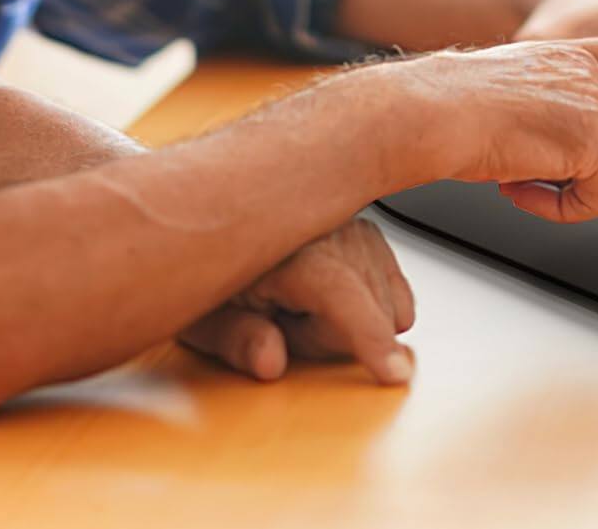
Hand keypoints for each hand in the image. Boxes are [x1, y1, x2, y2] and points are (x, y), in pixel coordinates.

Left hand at [179, 218, 416, 384]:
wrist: (218, 228)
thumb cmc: (213, 277)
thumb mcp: (204, 319)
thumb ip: (237, 341)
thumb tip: (271, 361)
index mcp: (287, 246)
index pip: (339, 293)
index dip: (368, 335)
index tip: (393, 373)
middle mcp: (326, 226)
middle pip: (362, 309)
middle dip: (326, 336)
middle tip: (281, 325)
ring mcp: (350, 224)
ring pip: (382, 298)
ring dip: (349, 319)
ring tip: (299, 309)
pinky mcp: (365, 230)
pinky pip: (393, 283)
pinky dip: (376, 304)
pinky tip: (338, 305)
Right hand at [393, 37, 597, 223]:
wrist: (428, 112)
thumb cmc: (451, 107)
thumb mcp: (519, 88)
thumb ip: (560, 102)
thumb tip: (589, 150)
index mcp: (570, 51)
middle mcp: (588, 69)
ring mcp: (593, 101)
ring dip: (578, 195)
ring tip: (524, 185)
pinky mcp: (590, 137)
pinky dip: (563, 209)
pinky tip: (520, 190)